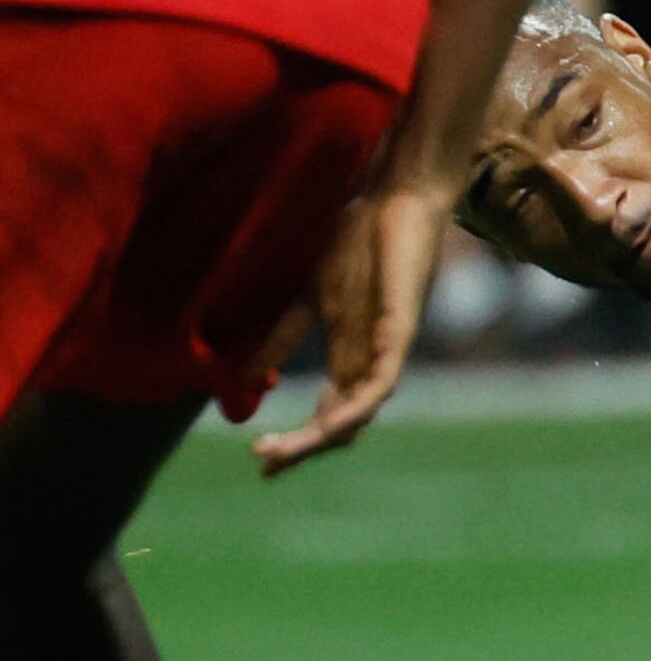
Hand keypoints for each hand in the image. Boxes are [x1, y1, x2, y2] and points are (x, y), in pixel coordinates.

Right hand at [252, 177, 449, 475]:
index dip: (298, 438)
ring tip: (280, 452)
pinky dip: (357, 407)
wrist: (397, 196)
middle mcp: (371, 357)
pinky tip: (331, 427)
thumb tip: (239, 378)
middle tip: (263, 464)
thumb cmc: (359, 238)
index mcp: (349, 352)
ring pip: (359, 411)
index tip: (257, 456)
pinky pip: (383, 381)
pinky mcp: (401, 328)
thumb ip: (281, 336)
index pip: (328, 411)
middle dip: (303, 448)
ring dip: (319, 437)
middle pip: (342, 422)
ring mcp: (388, 345)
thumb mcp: (308, 296)